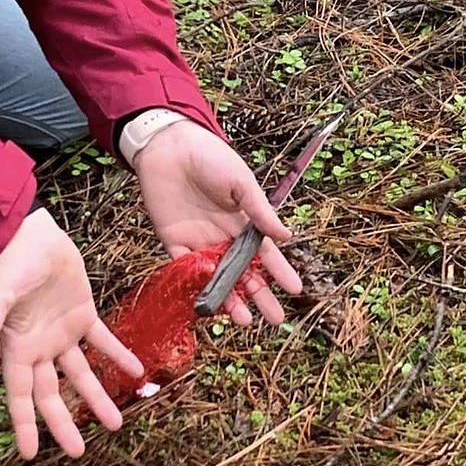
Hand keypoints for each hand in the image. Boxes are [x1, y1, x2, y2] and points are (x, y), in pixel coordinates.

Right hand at [0, 209, 143, 459]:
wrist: (31, 233)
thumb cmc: (9, 266)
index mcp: (16, 349)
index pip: (20, 396)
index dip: (24, 425)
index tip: (28, 454)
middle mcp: (39, 348)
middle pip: (52, 394)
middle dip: (64, 424)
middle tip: (78, 452)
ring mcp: (62, 333)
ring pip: (81, 374)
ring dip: (97, 397)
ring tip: (116, 423)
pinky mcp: (82, 314)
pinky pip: (103, 341)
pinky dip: (117, 356)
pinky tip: (135, 371)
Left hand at [131, 121, 302, 324]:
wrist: (169, 146)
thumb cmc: (210, 158)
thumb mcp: (242, 182)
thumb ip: (260, 211)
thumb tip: (287, 236)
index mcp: (243, 222)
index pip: (265, 254)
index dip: (280, 272)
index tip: (296, 290)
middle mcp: (223, 237)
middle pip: (244, 273)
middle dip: (259, 296)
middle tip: (274, 319)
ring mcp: (199, 242)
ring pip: (217, 279)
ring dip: (230, 299)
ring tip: (244, 320)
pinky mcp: (173, 242)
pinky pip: (185, 269)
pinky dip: (197, 283)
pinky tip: (211, 298)